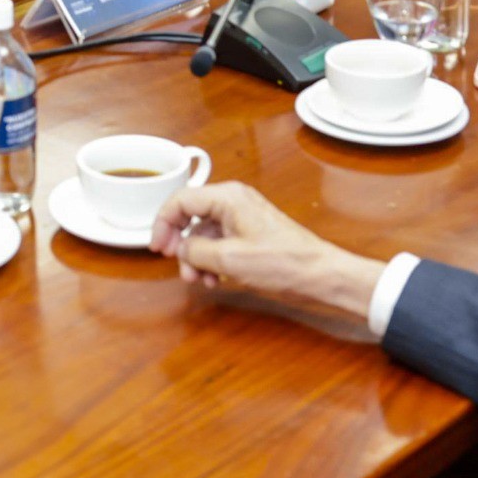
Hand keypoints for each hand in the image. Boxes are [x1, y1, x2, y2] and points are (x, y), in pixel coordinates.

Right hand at [148, 183, 384, 323]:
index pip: (181, 200)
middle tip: (180, 267)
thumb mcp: (228, 259)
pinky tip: (215, 279)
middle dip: (182, 245)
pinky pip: (221, 242)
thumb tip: (180, 247)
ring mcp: (244, 216)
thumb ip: (195, 249)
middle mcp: (234, 201)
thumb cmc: (284, 262)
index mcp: (228, 197)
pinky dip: (213, 260)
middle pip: (192, 217)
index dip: (163, 223)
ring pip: (205, 233)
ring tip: (201, 280)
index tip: (157, 247)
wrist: (320, 274)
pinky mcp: (252, 233)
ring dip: (197, 257)